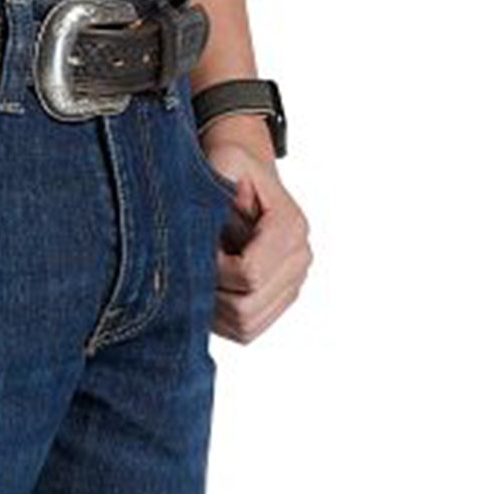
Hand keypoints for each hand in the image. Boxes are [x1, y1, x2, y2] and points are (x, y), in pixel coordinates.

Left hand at [203, 134, 311, 344]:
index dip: (214, 270)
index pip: (250, 274)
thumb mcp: (224, 162)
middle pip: (247, 307)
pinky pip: (247, 332)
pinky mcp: (279, 302)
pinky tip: (209, 294)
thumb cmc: (230, 171)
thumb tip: (223, 207)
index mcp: (290, 227)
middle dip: (211, 293)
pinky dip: (222, 322)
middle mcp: (300, 258)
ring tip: (200, 280)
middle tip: (193, 269)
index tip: (199, 249)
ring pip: (246, 325)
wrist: (244, 180)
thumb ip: (223, 181)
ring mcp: (293, 283)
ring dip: (214, 311)